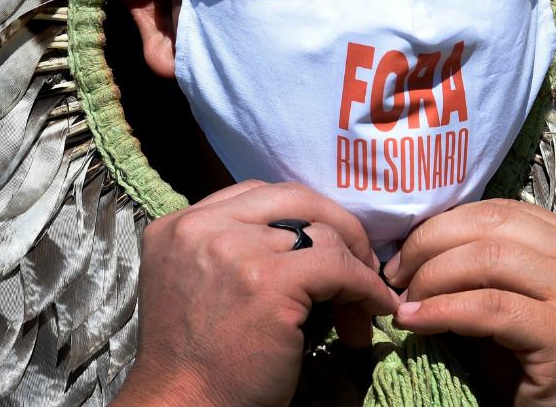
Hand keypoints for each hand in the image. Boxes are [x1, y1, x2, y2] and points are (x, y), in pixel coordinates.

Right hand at [112, 181, 398, 406]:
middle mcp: (202, 227)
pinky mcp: (269, 282)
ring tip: (364, 303)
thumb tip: (307, 238)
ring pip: (322, 232)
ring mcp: (235, 250)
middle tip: (361, 263)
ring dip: (355, 266)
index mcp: (180, 225)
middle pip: (294, 198)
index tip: (326, 248)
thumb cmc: (198, 361)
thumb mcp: (197, 282)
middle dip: (338, 227)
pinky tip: (375, 308)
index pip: (258, 194)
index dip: (303, 218)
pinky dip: (366, 287)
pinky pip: (338, 267)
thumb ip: (233, 249)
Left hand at [385, 199, 555, 406]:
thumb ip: (497, 269)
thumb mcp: (532, 303)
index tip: (408, 253)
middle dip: (430, 244)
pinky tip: (416, 322)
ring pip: (487, 259)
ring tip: (405, 301)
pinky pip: (488, 307)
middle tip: (396, 275)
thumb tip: (420, 245)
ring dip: (431, 277)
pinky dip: (442, 310)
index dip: (446, 225)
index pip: (504, 211)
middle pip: (493, 225)